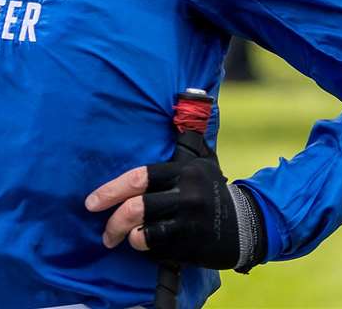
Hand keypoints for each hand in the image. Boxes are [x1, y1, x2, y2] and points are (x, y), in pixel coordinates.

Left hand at [84, 133, 264, 271]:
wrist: (250, 224)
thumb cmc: (213, 189)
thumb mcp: (202, 159)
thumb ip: (187, 135)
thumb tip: (189, 91)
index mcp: (182, 171)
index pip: (138, 178)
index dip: (110, 191)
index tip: (91, 203)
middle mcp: (187, 195)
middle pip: (137, 208)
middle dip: (114, 223)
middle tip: (105, 234)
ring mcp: (191, 222)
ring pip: (145, 232)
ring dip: (129, 238)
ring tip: (123, 240)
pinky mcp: (194, 245)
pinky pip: (160, 250)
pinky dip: (147, 250)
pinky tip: (147, 246)